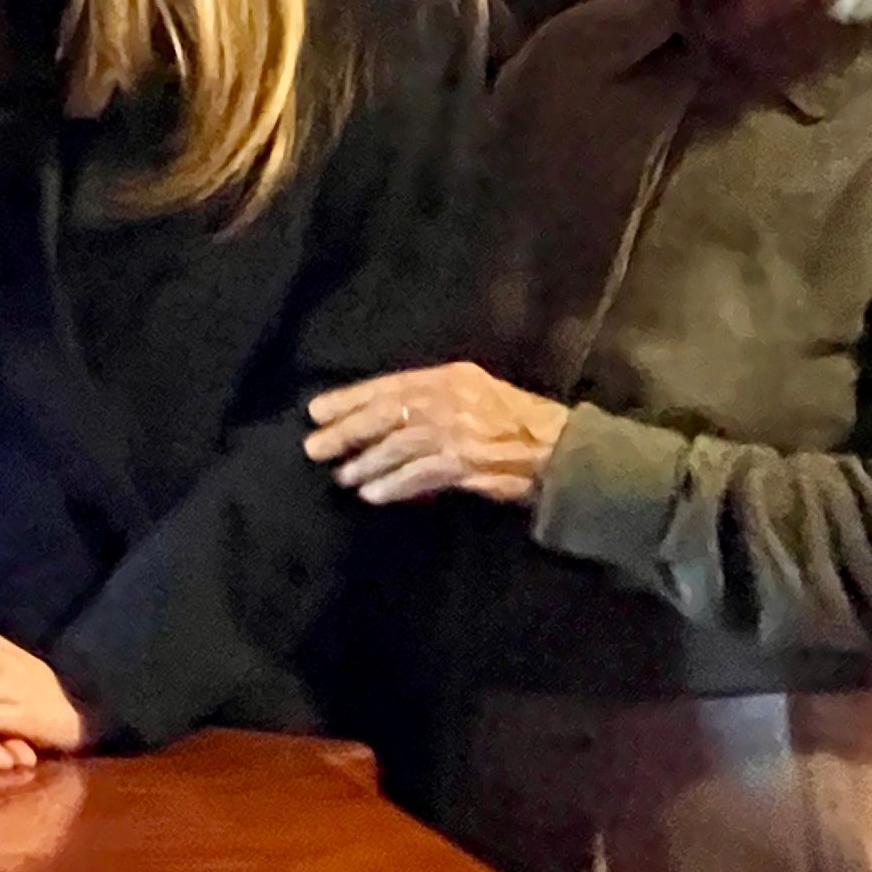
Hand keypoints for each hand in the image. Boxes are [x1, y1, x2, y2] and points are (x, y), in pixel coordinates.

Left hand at [305, 362, 570, 505]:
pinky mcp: (464, 464)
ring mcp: (456, 432)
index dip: (348, 399)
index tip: (316, 411)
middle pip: (383, 414)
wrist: (558, 448)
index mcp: (447, 377)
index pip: (386, 384)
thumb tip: (378, 414)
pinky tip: (373, 495)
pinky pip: (418, 476)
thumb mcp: (471, 391)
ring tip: (342, 476)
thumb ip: (429, 397)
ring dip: (365, 464)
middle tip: (314, 448)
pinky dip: (393, 486)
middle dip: (346, 432)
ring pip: (396, 448)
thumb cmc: (514, 419)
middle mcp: (448, 400)